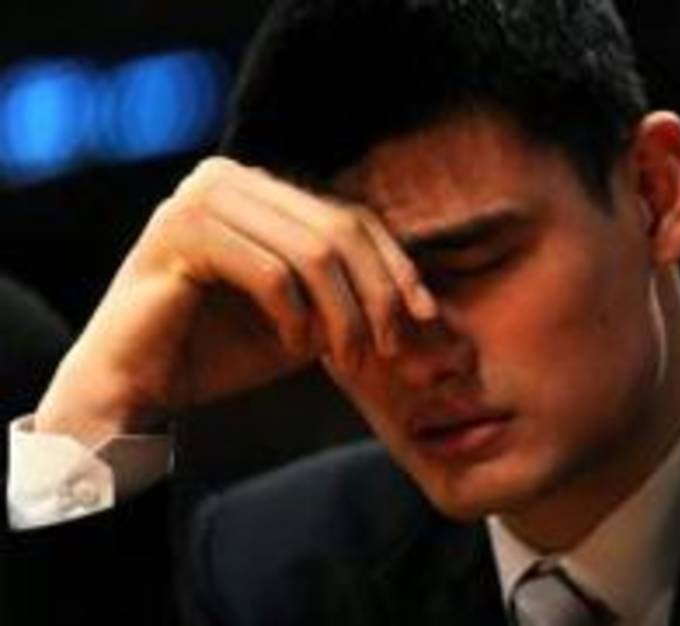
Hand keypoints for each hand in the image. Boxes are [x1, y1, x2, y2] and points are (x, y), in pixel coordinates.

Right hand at [35, 157, 436, 445]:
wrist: (137, 385)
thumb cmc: (218, 350)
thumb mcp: (303, 321)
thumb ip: (347, 300)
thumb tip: (424, 305)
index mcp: (258, 190)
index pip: (351, 216)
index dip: (396, 264)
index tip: (425, 314)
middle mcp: (229, 178)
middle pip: (340, 228)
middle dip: (378, 294)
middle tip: (391, 349)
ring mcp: (201, 199)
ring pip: (313, 250)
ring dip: (343, 314)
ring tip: (348, 359)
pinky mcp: (181, 233)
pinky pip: (271, 271)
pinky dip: (295, 314)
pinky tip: (294, 342)